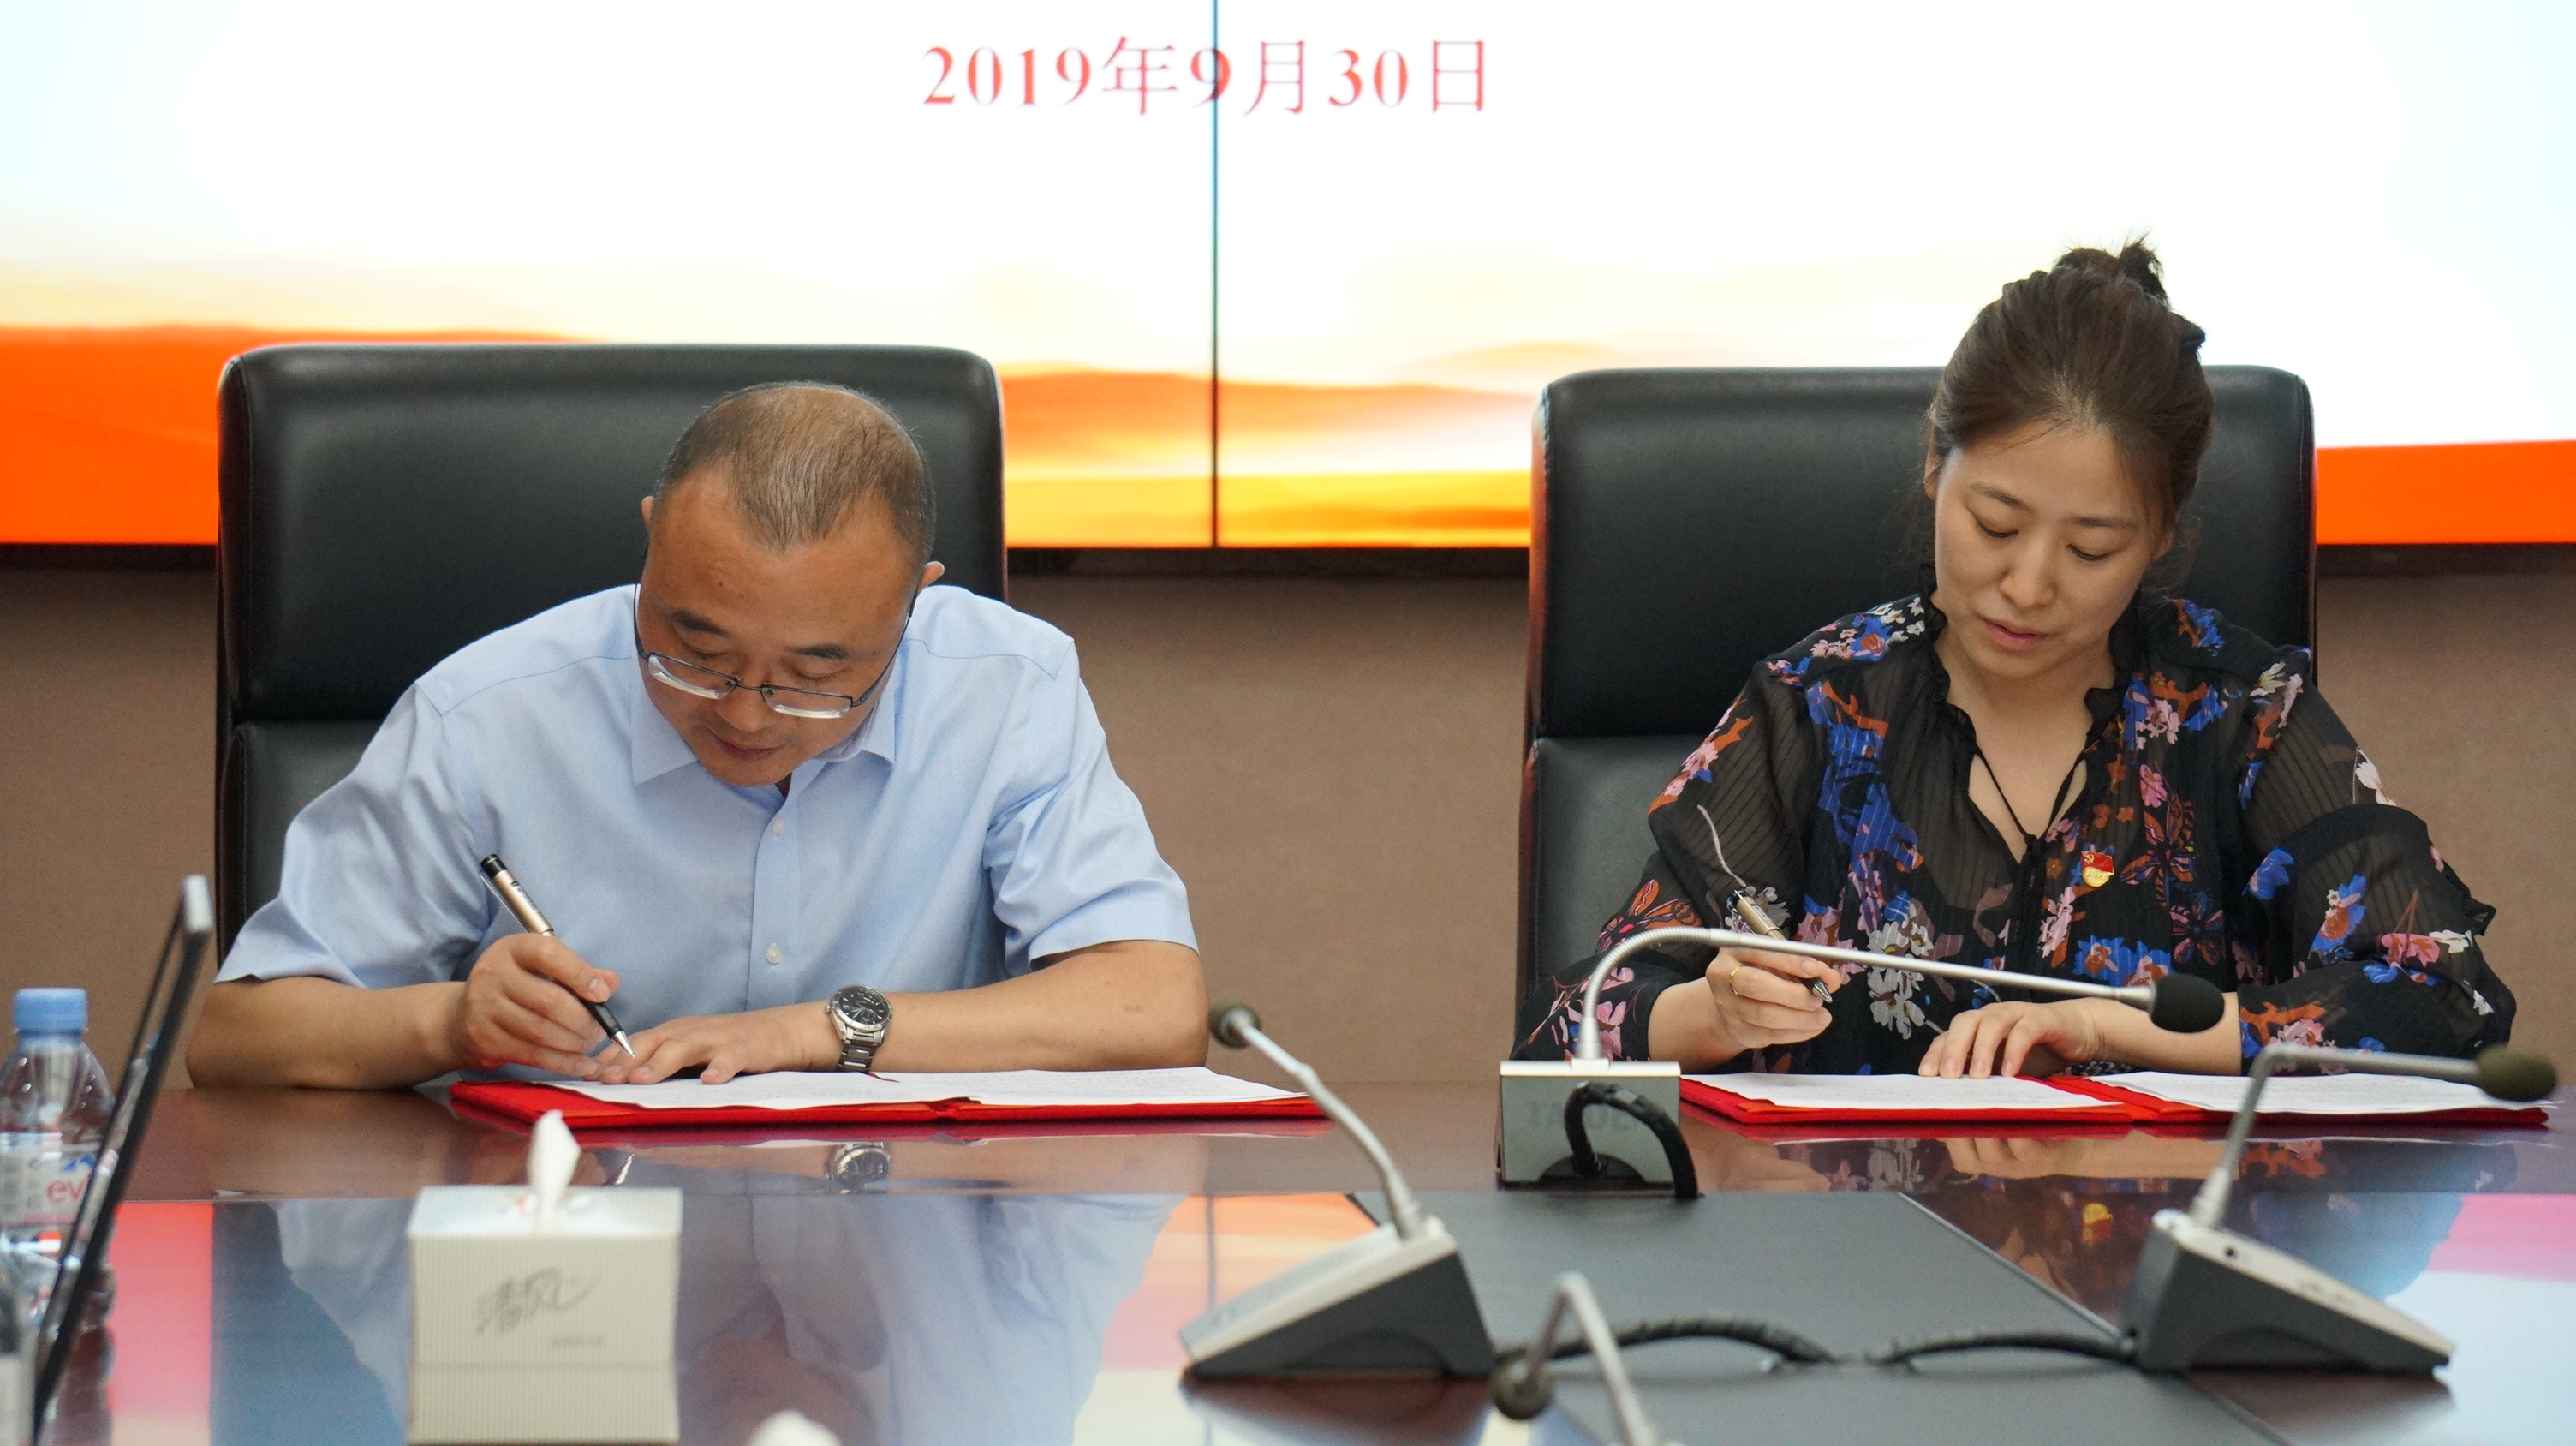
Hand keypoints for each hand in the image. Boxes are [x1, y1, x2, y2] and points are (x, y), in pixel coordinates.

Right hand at [449, 934, 622, 1077]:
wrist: (461, 1016)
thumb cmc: (515, 987)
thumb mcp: (540, 968)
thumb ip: (577, 972)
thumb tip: (610, 983)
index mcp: (512, 949)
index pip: (549, 955)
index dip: (581, 974)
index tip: (603, 993)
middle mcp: (493, 975)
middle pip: (549, 1000)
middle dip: (583, 1020)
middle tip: (600, 1030)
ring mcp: (485, 1008)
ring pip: (541, 1031)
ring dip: (574, 1043)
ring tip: (589, 1044)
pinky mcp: (485, 1039)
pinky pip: (532, 1055)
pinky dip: (563, 1063)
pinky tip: (582, 1064)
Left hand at [596, 1002, 842, 1084]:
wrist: (781, 1032)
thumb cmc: (730, 1045)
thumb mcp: (692, 1049)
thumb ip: (662, 1061)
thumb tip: (620, 1082)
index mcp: (675, 1031)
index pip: (635, 1041)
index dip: (612, 1057)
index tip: (589, 1074)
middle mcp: (691, 1031)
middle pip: (653, 1042)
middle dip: (626, 1060)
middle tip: (605, 1079)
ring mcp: (717, 1038)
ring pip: (684, 1047)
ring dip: (660, 1063)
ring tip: (641, 1079)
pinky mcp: (745, 1048)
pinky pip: (730, 1058)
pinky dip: (719, 1069)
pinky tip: (709, 1081)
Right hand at [1712, 946, 1839, 1047]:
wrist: (1735, 1000)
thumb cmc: (1764, 973)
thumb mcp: (1783, 962)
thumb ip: (1808, 966)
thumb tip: (1831, 979)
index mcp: (1735, 950)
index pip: (1760, 953)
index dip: (1789, 962)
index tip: (1816, 970)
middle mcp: (1723, 976)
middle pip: (1753, 985)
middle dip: (1791, 994)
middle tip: (1818, 1000)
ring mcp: (1726, 1005)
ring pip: (1762, 1015)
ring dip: (1799, 1018)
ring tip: (1822, 1017)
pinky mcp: (1735, 1030)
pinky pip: (1768, 1035)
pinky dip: (1796, 1033)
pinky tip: (1812, 1028)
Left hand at [1917, 998, 2108, 1078]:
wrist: (2080, 1032)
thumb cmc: (2038, 1054)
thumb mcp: (2006, 1072)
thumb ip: (1985, 1082)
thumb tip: (1958, 1108)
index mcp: (1977, 1028)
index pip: (1947, 1036)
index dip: (1935, 1054)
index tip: (1926, 1077)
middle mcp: (1991, 1016)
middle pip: (1963, 1023)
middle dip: (1952, 1049)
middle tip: (1947, 1077)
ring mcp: (2016, 1014)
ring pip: (1991, 1023)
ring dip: (1982, 1049)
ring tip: (1978, 1077)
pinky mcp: (2041, 1018)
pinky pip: (2024, 1030)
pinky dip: (2015, 1050)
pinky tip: (2011, 1073)